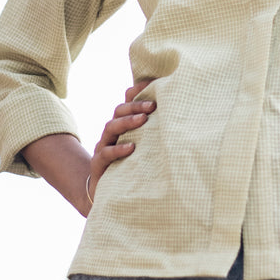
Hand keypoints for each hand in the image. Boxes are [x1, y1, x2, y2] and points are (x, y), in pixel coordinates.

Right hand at [88, 80, 154, 205]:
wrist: (107, 195)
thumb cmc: (131, 167)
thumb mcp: (143, 148)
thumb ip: (154, 132)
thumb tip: (181, 117)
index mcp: (123, 126)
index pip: (128, 102)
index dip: (137, 91)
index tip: (154, 83)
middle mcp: (112, 133)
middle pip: (119, 111)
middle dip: (135, 105)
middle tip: (153, 105)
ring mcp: (103, 147)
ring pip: (111, 127)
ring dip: (127, 122)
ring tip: (143, 119)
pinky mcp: (99, 165)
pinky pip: (106, 153)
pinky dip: (118, 149)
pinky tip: (131, 148)